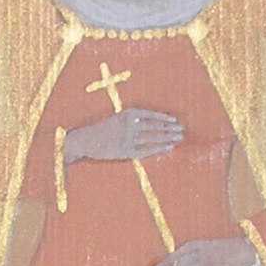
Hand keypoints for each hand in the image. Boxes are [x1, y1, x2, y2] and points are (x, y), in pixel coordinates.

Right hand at [66, 108, 182, 161]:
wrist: (84, 140)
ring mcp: (127, 138)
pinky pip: (146, 150)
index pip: (150, 115)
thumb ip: (131, 119)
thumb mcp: (116, 118)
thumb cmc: (101, 129)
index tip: (175, 120)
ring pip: (152, 138)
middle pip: (154, 126)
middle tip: (182, 130)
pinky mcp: (125, 151)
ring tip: (178, 138)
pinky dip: (158, 149)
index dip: (164, 118)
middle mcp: (129, 125)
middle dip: (169, 128)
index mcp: (127, 114)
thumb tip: (151, 122)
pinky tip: (168, 148)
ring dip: (167, 138)